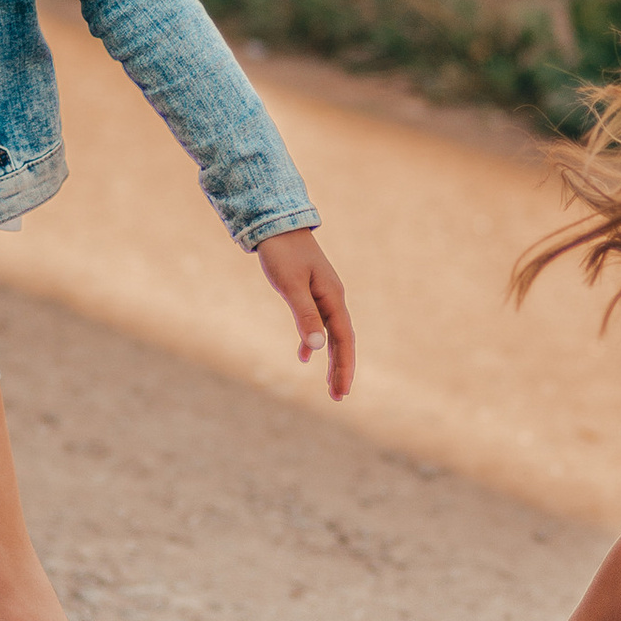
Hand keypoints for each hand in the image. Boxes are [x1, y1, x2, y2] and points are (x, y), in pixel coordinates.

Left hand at [258, 228, 354, 401]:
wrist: (276, 224)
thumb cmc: (282, 253)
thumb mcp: (291, 285)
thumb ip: (304, 315)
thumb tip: (317, 347)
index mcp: (332, 298)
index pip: (343, 339)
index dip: (344, 366)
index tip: (342, 391)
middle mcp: (333, 298)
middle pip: (341, 340)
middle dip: (341, 369)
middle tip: (339, 396)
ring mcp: (323, 295)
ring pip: (331, 334)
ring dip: (331, 359)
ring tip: (330, 385)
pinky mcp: (311, 292)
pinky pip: (318, 323)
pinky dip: (313, 341)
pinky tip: (305, 356)